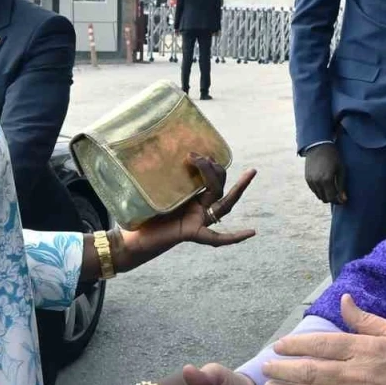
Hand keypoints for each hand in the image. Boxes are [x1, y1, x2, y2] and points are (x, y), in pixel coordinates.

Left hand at [118, 155, 256, 270]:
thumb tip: (150, 145)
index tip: (197, 151)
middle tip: (210, 153)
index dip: (210, 165)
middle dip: (221, 170)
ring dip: (236, 188)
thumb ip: (160, 175)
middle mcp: (199, 208)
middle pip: (218, 187)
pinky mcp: (194, 233)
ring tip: (246, 171)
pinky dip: (234, 236)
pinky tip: (252, 232)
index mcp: (191, 197)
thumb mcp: (153, 190)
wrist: (133, 239)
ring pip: (222, 202)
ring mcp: (199, 220)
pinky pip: (217, 238)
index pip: (208, 178)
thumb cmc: (142, 214)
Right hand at [304, 143, 345, 203]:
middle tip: (338, 194)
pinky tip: (325, 184)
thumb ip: (341, 186)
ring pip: (318, 195)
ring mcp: (310, 180)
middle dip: (332, 198)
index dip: (338, 200)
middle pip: (324, 199)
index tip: (343, 199)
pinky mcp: (307, 178)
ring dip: (325, 194)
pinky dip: (319, 190)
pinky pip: (314, 190)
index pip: (331, 198)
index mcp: (326, 180)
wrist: (319, 145)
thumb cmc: (333, 156)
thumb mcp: (341, 170)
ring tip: (332, 188)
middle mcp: (317, 182)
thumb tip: (343, 200)